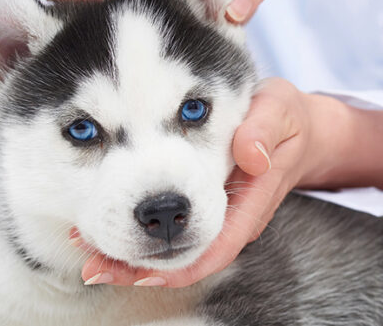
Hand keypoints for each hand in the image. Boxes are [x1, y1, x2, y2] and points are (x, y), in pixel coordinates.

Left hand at [77, 78, 382, 286]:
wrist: (297, 127)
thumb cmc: (286, 117)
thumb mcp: (281, 110)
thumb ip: (265, 128)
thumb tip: (252, 154)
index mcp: (251, 202)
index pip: (216, 247)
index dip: (180, 264)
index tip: (142, 271)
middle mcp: (231, 219)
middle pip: (185, 258)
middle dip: (139, 266)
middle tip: (93, 265)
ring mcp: (215, 216)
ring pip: (172, 248)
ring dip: (129, 252)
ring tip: (84, 246)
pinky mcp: (200, 206)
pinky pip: (168, 229)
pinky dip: (134, 230)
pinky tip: (101, 224)